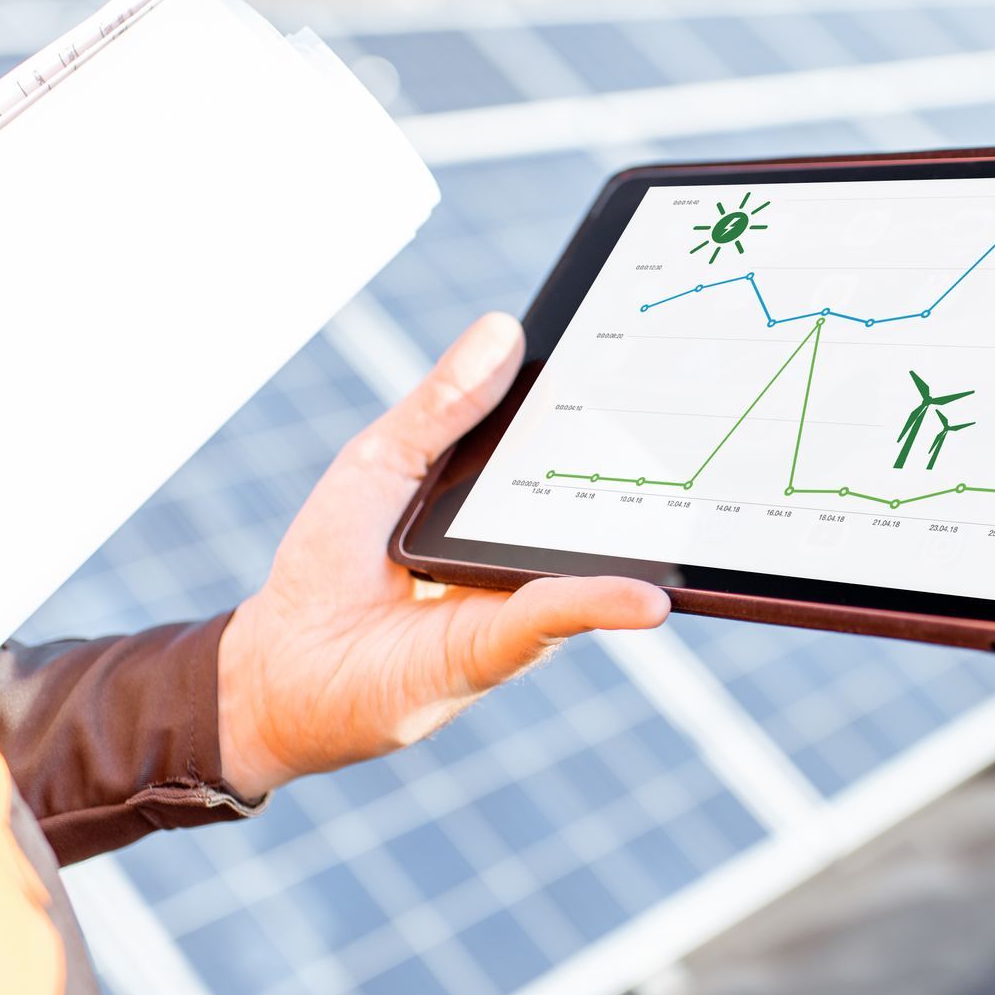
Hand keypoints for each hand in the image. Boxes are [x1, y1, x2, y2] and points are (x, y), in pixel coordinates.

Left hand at [216, 312, 668, 798]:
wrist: (278, 667)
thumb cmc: (328, 563)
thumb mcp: (381, 459)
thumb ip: (441, 405)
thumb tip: (504, 327)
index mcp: (505, 498)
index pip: (575, 443)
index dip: (620, 403)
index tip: (664, 349)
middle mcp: (529, 550)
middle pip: (604, 498)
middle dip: (662, 463)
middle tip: (716, 413)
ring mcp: (523, 600)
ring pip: (598, 561)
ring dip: (651, 536)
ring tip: (701, 496)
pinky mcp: (499, 648)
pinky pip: (558, 616)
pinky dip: (603, 603)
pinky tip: (646, 596)